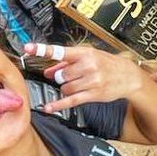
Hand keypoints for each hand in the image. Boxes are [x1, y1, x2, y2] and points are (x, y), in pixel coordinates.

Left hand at [24, 42, 142, 111]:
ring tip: (80, 84)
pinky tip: (48, 107)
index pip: (60, 51)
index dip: (43, 49)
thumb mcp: (89, 57)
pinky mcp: (93, 94)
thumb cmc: (107, 64)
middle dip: (63, 77)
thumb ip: (67, 63)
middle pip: (61, 74)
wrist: (128, 76)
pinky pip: (71, 100)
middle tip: (73, 76)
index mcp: (85, 53)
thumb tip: (48, 71)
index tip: (28, 48)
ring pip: (65, 87)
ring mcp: (91, 81)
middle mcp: (88, 66)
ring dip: (67, 87)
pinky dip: (58, 104)